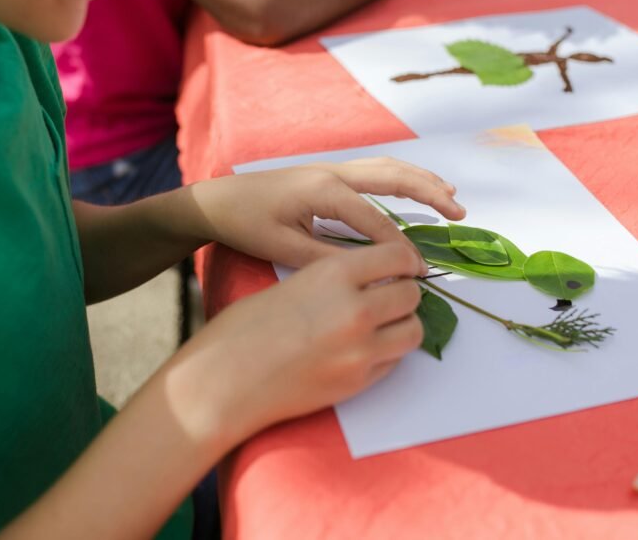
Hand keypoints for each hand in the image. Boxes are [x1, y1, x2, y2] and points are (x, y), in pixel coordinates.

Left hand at [186, 157, 465, 267]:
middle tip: (459, 214)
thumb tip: (369, 273)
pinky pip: (376, 170)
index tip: (419, 272)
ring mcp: (333, 168)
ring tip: (451, 196)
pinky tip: (417, 187)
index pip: (376, 221)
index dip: (401, 248)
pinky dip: (403, 176)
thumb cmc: (247, 225)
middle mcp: (334, 173)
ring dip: (422, 179)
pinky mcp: (330, 172)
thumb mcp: (285, 249)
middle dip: (430, 193)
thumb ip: (328, 259)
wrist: (218, 200)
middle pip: (394, 177)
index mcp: (324, 192)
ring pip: (388, 167)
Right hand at [186, 241, 425, 441]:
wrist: (223, 382)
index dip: (406, 260)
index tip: (405, 265)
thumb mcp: (293, 282)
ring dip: (403, 324)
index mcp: (334, 275)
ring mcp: (360, 350)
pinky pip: (394, 362)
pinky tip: (363, 349)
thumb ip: (337, 278)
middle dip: (404, 293)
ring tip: (382, 325)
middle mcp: (354, 309)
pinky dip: (387, 353)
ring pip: (413, 330)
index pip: (397, 255)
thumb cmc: (244, 329)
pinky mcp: (358, 382)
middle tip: (390, 296)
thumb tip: (374, 278)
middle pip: (411, 294)